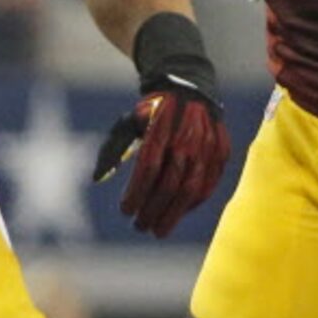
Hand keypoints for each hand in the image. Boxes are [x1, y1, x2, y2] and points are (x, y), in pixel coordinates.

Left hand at [95, 12, 230, 238]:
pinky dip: (193, 203)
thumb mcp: (128, 122)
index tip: (125, 212)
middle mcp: (185, 141)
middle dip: (152, 211)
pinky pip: (209, 184)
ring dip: (173, 214)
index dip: (136, 195)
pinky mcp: (221, 151)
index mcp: (160, 132)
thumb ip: (113, 149)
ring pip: (190, 190)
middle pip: (168, 186)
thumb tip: (96, 177)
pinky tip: (180, 212)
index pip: (147, 172)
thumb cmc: (152, 109)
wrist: (189, 88)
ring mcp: (206, 147)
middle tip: (140, 227)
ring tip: (159, 230)